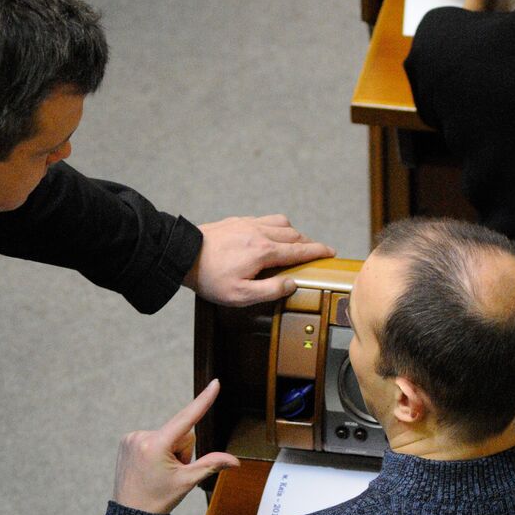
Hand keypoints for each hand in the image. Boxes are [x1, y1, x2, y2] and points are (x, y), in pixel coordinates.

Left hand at [114, 380, 238, 514]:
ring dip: (169, 451)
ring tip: (159, 472)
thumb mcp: (187, 482)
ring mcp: (132, 437)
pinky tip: (149, 467)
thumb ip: (211, 464)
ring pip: (167, 435)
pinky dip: (156, 450)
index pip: (187, 418)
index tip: (215, 383)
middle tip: (172, 472)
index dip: (204, 400)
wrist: (130, 514)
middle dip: (183, 450)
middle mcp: (142, 436)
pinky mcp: (127, 440)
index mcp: (157, 445)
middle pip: (181, 433)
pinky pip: (153, 437)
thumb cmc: (158, 499)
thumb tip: (235, 461)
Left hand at [186, 214, 333, 305]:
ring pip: (281, 222)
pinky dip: (277, 226)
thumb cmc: (210, 278)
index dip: (318, 252)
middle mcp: (260, 233)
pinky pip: (265, 219)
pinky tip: (272, 234)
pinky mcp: (237, 221)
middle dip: (309, 242)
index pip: (300, 250)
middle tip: (317, 252)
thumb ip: (270, 291)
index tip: (331, 253)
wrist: (183, 255)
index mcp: (264, 252)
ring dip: (294, 232)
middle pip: (294, 234)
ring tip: (297, 242)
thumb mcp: (240, 295)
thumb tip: (292, 284)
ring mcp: (248, 224)